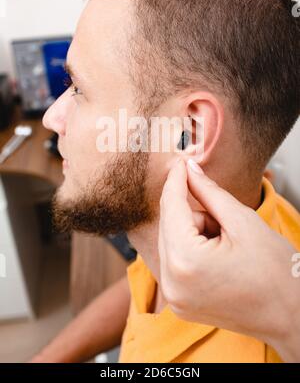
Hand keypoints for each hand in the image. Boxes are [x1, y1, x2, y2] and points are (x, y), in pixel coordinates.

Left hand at [158, 159, 299, 361]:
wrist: (292, 316)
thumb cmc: (276, 273)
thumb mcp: (242, 222)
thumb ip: (209, 192)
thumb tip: (189, 169)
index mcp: (185, 263)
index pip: (170, 207)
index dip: (177, 180)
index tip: (183, 162)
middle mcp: (171, 284)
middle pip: (168, 225)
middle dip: (192, 211)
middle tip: (222, 215)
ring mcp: (174, 297)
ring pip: (172, 241)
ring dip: (194, 231)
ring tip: (227, 242)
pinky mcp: (179, 303)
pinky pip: (176, 261)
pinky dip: (192, 248)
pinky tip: (219, 253)